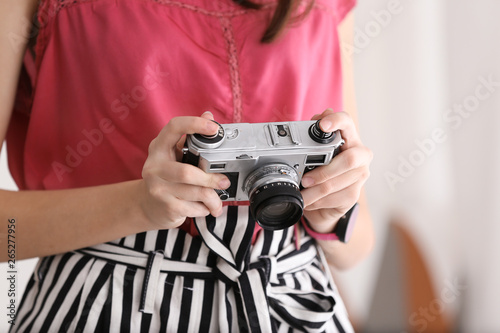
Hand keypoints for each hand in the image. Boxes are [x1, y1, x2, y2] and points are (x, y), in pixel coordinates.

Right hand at [139, 112, 229, 229]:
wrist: (148, 205)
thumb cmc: (168, 176)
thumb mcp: (176, 154)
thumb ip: (192, 137)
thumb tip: (208, 115)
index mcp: (158, 147)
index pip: (174, 128)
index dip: (195, 124)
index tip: (214, 128)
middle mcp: (154, 166)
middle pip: (187, 172)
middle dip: (210, 179)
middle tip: (224, 181)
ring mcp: (157, 187)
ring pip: (194, 192)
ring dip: (212, 198)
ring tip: (218, 201)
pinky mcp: (165, 206)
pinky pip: (192, 208)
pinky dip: (204, 209)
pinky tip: (205, 207)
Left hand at [301, 109, 372, 233]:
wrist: (330, 197)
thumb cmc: (323, 167)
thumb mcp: (315, 149)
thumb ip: (315, 132)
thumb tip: (318, 118)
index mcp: (351, 139)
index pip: (347, 123)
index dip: (336, 121)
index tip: (323, 125)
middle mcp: (360, 156)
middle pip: (348, 160)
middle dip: (323, 172)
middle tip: (305, 180)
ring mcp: (360, 176)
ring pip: (335, 184)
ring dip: (314, 192)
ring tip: (301, 194)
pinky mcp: (354, 195)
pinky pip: (334, 199)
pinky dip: (317, 202)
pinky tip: (308, 201)